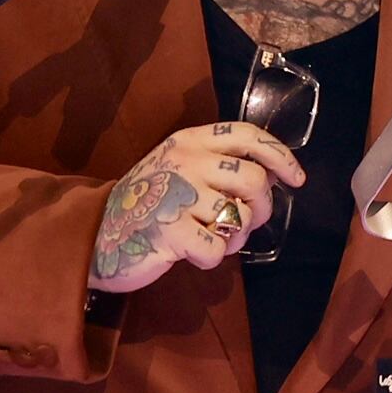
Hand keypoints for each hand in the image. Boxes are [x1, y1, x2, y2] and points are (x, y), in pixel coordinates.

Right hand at [87, 121, 305, 294]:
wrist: (95, 233)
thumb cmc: (146, 203)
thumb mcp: (177, 168)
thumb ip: (216, 165)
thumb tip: (272, 177)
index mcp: (189, 141)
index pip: (248, 135)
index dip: (280, 156)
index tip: (297, 180)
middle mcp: (185, 161)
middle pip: (254, 179)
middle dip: (262, 206)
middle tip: (248, 221)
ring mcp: (176, 195)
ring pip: (239, 216)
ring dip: (237, 236)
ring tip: (217, 239)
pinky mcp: (169, 231)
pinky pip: (217, 248)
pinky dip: (213, 257)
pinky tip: (196, 253)